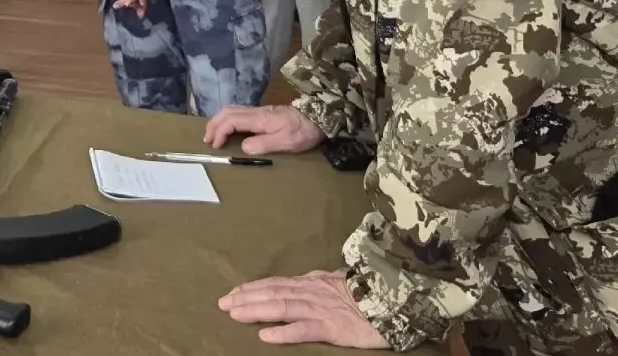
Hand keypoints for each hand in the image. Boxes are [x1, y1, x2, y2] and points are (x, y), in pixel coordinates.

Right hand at [203, 104, 324, 155]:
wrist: (318, 118)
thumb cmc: (302, 132)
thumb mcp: (284, 142)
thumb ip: (262, 144)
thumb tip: (243, 147)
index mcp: (259, 118)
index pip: (231, 120)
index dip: (220, 132)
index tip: (215, 145)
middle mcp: (256, 112)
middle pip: (228, 111)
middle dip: (214, 124)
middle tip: (207, 139)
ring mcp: (259, 111)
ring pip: (232, 109)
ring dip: (219, 120)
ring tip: (214, 134)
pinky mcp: (264, 113)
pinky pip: (239, 112)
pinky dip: (228, 119)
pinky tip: (229, 128)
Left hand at [220, 270, 388, 347]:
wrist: (395, 300)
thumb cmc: (368, 293)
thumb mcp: (339, 282)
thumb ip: (318, 283)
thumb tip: (300, 282)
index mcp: (313, 282)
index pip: (276, 283)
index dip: (253, 287)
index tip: (233, 292)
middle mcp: (312, 292)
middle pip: (273, 293)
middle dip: (246, 298)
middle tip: (222, 304)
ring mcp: (321, 309)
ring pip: (282, 307)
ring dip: (256, 310)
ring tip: (235, 314)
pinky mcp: (332, 327)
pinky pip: (304, 330)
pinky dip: (284, 333)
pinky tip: (265, 336)